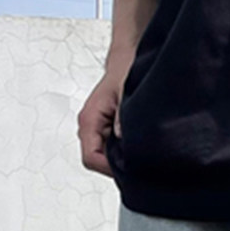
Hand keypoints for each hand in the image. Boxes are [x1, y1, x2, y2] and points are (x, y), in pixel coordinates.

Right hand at [77, 56, 132, 177]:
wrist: (126, 61)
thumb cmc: (124, 72)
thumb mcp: (126, 93)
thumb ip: (122, 118)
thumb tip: (124, 140)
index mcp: (89, 120)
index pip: (90, 158)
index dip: (109, 169)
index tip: (129, 168)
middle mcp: (89, 127)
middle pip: (98, 161)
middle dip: (118, 165)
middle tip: (140, 161)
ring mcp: (97, 130)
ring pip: (106, 157)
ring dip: (123, 158)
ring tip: (140, 150)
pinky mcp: (106, 130)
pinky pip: (113, 149)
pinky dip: (126, 151)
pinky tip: (138, 144)